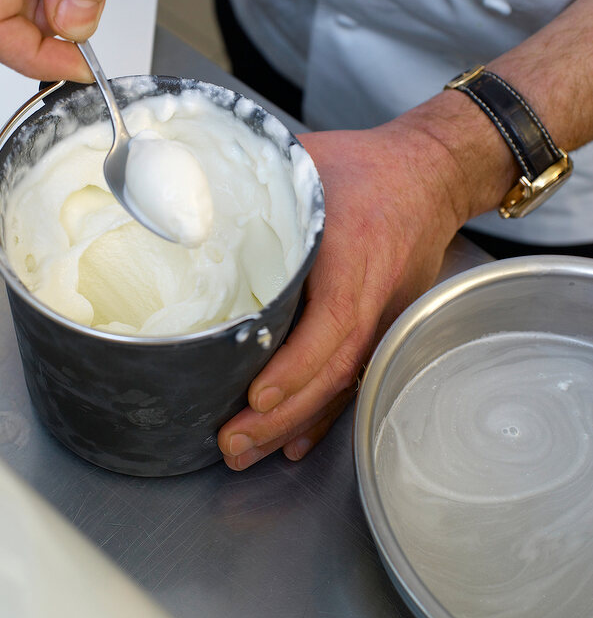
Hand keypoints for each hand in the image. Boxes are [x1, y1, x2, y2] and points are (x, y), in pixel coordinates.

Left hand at [218, 117, 466, 469]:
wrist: (429, 175)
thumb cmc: (367, 168)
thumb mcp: (308, 164)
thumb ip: (255, 187)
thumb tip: (186, 195)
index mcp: (354, 257)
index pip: (331, 324)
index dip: (294, 366)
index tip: (256, 395)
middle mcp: (373, 298)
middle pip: (331, 371)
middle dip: (280, 416)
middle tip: (231, 443)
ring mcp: (380, 320)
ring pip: (339, 385)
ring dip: (292, 425)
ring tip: (247, 453)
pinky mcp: (379, 328)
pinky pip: (350, 381)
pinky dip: (320, 415)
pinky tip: (293, 443)